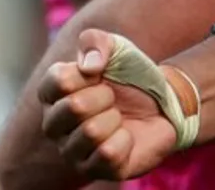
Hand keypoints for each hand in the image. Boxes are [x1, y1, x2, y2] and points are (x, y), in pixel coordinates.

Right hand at [39, 29, 177, 178]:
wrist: (162, 101)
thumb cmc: (129, 75)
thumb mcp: (115, 47)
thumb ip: (95, 42)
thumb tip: (89, 66)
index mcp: (53, 94)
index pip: (58, 81)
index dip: (90, 73)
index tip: (101, 74)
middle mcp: (54, 126)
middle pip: (74, 107)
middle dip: (105, 95)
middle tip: (112, 98)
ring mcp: (72, 152)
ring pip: (92, 132)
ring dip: (115, 118)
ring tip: (118, 118)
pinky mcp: (95, 171)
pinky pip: (108, 153)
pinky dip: (125, 139)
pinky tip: (125, 137)